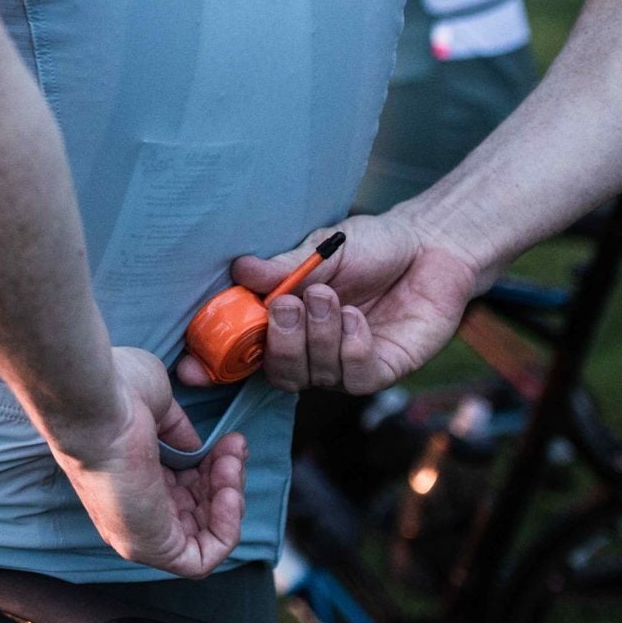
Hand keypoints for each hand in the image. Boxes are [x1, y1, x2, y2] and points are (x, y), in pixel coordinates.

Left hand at [50, 348, 246, 578]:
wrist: (97, 405)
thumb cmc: (117, 396)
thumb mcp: (160, 410)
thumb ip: (180, 435)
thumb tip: (197, 450)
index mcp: (133, 475)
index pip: (186, 488)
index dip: (214, 468)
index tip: (228, 441)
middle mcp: (135, 506)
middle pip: (200, 510)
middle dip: (227, 479)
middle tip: (233, 449)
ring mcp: (140, 530)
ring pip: (205, 532)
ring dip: (231, 497)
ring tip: (230, 463)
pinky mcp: (150, 547)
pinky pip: (201, 559)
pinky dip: (226, 529)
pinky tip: (228, 493)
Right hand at [175, 211, 482, 395]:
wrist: (430, 247)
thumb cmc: (370, 246)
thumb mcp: (321, 249)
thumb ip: (284, 268)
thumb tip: (241, 271)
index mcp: (280, 322)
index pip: (238, 353)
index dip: (212, 365)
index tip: (191, 368)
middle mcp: (307, 350)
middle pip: (275, 372)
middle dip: (278, 341)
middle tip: (288, 302)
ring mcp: (342, 364)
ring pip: (312, 375)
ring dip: (316, 336)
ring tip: (328, 295)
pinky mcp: (380, 371)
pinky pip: (354, 376)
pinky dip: (350, 345)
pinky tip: (356, 315)